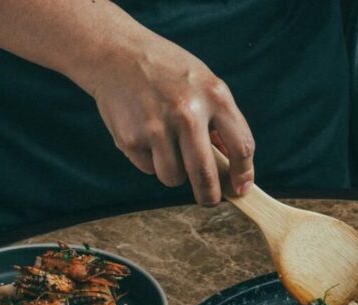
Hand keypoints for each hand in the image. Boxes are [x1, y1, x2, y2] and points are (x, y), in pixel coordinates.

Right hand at [89, 34, 254, 203]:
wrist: (115, 52)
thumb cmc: (168, 73)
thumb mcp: (204, 83)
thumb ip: (221, 123)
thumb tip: (233, 170)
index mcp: (214, 96)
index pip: (242, 147)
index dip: (243, 174)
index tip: (240, 189)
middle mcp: (187, 112)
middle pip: (206, 176)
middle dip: (210, 196)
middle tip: (209, 199)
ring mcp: (156, 127)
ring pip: (174, 178)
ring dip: (174, 172)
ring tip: (166, 145)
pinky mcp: (130, 138)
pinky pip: (149, 169)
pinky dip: (150, 160)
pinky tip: (144, 133)